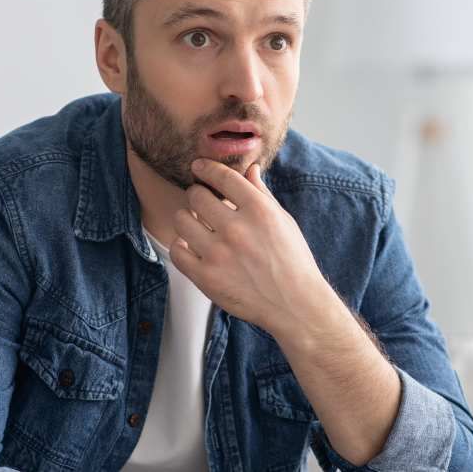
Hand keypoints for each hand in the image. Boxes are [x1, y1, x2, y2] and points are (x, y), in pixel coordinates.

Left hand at [170, 159, 334, 337]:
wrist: (295, 305)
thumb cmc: (292, 261)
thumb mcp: (283, 222)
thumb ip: (262, 194)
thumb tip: (250, 169)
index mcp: (259, 211)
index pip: (223, 177)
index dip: (206, 168)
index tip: (198, 167)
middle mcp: (237, 229)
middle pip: (196, 196)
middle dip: (196, 195)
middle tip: (200, 202)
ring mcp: (219, 254)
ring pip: (181, 219)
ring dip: (186, 219)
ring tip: (195, 224)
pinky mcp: (206, 277)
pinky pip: (177, 250)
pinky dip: (181, 246)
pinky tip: (191, 246)